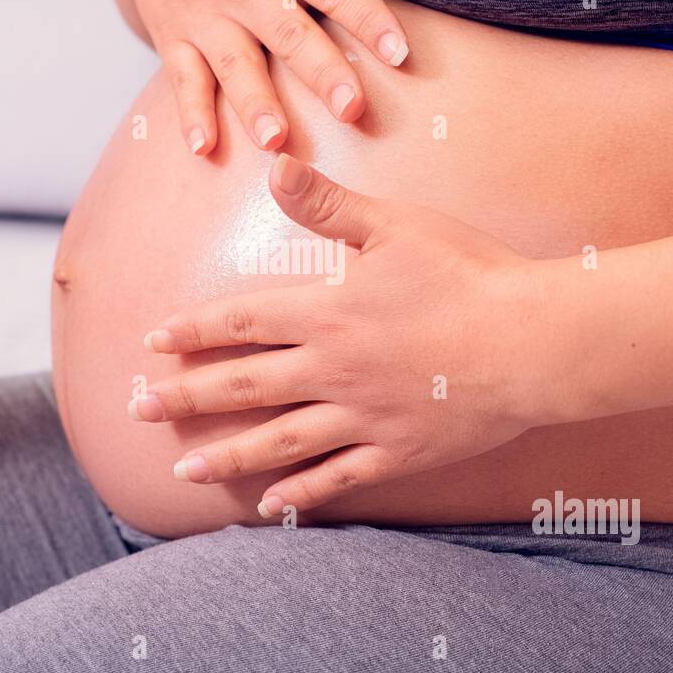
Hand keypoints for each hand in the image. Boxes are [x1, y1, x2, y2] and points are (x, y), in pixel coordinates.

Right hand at [103, 0, 409, 156]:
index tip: (401, 52)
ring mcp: (206, 18)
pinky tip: (205, 150)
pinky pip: (184, 80)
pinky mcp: (175, 38)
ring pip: (236, 66)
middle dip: (320, 73)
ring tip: (276, 141)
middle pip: (289, 34)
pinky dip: (192, 114)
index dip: (366, 17)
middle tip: (354, 109)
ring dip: (255, 104)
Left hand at [127, 155, 575, 518]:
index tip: (153, 345)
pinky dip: (300, 494)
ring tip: (182, 472)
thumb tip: (273, 166)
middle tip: (138, 411)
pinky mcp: (397, 452)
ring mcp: (362, 417)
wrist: (534, 341)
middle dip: (186, 399)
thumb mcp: (396, 227)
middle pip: (243, 387)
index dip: (193, 332)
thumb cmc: (470, 274)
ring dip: (226, 457)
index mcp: (327, 312)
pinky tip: (269, 506)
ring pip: (278, 443)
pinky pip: (337, 478)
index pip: (240, 323)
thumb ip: (328, 203)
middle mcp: (332, 370)